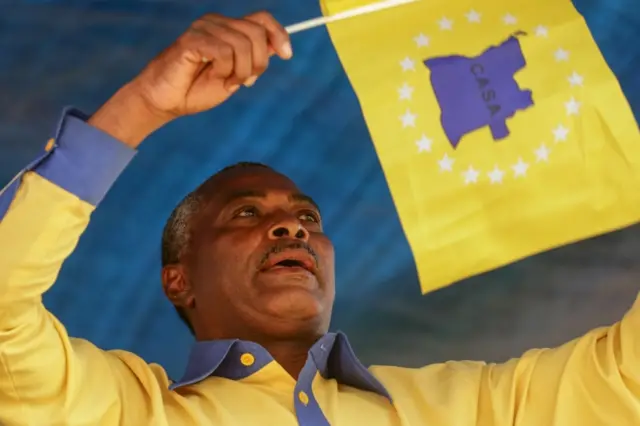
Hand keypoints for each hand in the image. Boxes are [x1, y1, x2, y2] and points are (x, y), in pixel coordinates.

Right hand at [89, 11, 291, 146]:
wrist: (167, 102)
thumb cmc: (198, 90)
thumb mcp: (235, 76)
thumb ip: (253, 60)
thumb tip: (276, 47)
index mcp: (229, 28)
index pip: (262, 19)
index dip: (279, 34)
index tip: (287, 55)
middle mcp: (217, 22)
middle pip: (256, 33)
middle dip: (258, 63)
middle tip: (246, 81)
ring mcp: (203, 28)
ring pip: (242, 44)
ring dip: (239, 72)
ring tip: (225, 81)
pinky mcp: (192, 40)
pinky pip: (223, 51)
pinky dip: (224, 70)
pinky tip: (213, 76)